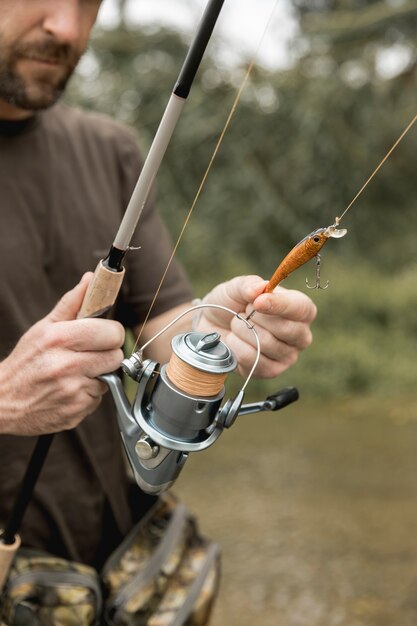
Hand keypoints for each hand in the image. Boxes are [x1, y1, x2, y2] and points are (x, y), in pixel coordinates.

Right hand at [0, 274, 124, 435]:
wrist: (3, 401)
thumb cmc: (26, 362)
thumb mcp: (43, 328)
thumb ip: (71, 304)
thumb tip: (90, 280)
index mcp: (59, 339)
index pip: (111, 332)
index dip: (111, 333)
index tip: (104, 334)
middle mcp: (66, 365)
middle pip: (115, 356)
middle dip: (106, 353)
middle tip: (89, 354)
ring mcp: (72, 391)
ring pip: (109, 378)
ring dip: (97, 375)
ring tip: (75, 372)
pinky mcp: (76, 410)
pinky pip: (98, 398)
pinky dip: (88, 393)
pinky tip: (70, 389)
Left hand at [196, 275, 316, 377]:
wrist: (212, 325)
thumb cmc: (232, 303)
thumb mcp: (237, 287)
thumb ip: (249, 284)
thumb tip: (260, 289)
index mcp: (299, 309)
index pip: (302, 308)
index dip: (280, 305)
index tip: (257, 302)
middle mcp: (300, 334)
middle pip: (287, 330)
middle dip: (256, 318)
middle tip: (243, 311)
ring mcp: (288, 356)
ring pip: (267, 344)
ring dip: (243, 330)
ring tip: (237, 324)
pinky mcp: (271, 371)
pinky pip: (254, 360)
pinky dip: (237, 347)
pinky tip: (234, 340)